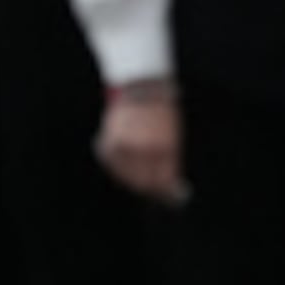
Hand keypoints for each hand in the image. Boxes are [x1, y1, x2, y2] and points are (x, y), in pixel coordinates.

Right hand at [95, 85, 188, 205]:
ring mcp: (127, 147)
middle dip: (147, 188)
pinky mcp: (111, 141)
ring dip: (129, 177)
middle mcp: (145, 150)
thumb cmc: (162, 112)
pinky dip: (114, 164)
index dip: (165, 194)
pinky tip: (121, 160)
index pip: (163, 183)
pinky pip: (110, 163)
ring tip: (135, 171)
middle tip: (150, 188)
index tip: (168, 198)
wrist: (142, 86)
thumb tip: (171, 188)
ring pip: (124, 176)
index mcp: (165, 149)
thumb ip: (171, 163)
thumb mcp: (173, 137)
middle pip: (143, 183)